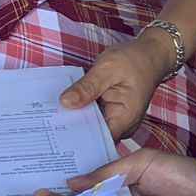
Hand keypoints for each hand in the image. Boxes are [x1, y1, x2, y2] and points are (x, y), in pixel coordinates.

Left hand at [60, 34, 174, 139]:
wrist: (150, 54)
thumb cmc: (134, 60)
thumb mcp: (106, 69)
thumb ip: (86, 88)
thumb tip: (65, 103)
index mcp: (124, 119)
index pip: (97, 140)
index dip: (76, 141)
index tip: (54, 136)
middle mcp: (123, 125)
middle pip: (93, 136)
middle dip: (71, 131)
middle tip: (45, 127)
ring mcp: (118, 120)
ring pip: (92, 127)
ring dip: (75, 120)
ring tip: (49, 120)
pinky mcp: (112, 113)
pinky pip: (94, 117)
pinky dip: (82, 112)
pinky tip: (64, 109)